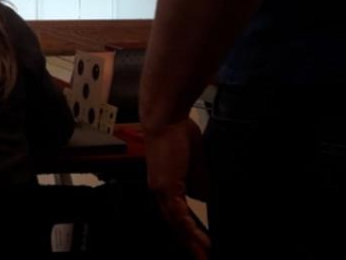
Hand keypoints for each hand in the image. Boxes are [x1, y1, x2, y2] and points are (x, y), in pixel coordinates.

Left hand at [144, 118, 210, 258]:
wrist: (167, 120)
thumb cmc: (178, 137)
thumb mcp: (195, 167)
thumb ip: (198, 185)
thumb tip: (206, 200)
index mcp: (165, 188)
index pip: (177, 217)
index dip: (188, 234)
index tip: (201, 247)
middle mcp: (159, 192)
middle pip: (174, 226)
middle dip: (189, 244)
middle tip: (203, 258)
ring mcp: (160, 190)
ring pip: (175, 224)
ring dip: (191, 242)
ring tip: (204, 255)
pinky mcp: (165, 186)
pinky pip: (176, 214)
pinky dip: (188, 229)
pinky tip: (199, 240)